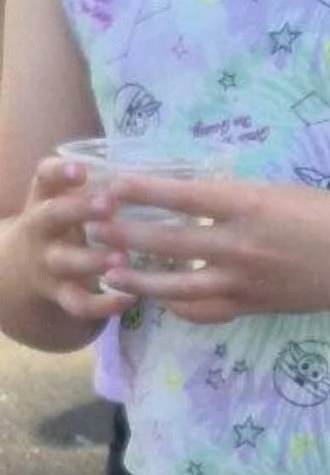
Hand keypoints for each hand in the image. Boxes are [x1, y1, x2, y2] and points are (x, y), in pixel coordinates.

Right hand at [12, 157, 134, 320]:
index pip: (44, 177)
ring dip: (93, 259)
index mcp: (45, 198)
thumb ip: (99, 190)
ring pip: (66, 261)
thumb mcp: (71, 204)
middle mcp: (40, 228)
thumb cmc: (66, 227)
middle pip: (51, 215)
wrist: (26, 269)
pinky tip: (130, 298)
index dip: (60, 172)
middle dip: (79, 210)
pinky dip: (104, 304)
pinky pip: (79, 303)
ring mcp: (49, 263)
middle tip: (109, 205)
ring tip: (123, 257)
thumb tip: (156, 178)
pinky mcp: (61, 295)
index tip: (82, 170)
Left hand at [88, 176, 329, 323]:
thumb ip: (237, 197)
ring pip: (175, 285)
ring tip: (109, 270)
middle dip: (122, 234)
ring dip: (137, 278)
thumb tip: (197, 196)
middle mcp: (237, 246)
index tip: (107, 185)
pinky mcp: (252, 306)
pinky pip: (203, 310)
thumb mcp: (280, 192)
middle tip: (92, 227)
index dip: (135, 191)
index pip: (176, 196)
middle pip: (164, 241)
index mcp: (245, 206)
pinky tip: (162, 298)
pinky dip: (177, 306)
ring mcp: (244, 282)